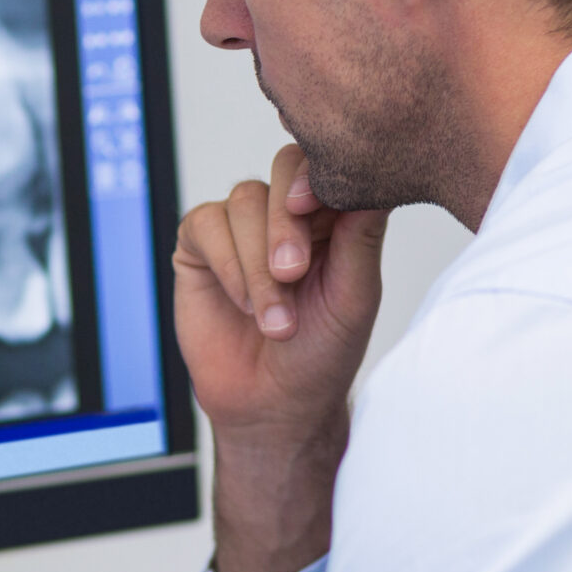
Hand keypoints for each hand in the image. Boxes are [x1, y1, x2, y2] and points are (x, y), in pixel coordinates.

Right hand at [174, 144, 387, 571]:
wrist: (273, 404)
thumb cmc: (322, 355)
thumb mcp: (355, 296)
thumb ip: (360, 235)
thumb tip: (370, 180)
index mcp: (334, 217)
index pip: (328, 167)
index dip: (317, 178)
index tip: (311, 206)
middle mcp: (288, 212)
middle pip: (284, 171)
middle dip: (284, 224)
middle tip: (292, 273)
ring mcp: (243, 225)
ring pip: (244, 199)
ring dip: (257, 262)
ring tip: (274, 319)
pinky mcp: (201, 245)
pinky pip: (205, 224)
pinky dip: (226, 263)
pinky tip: (243, 303)